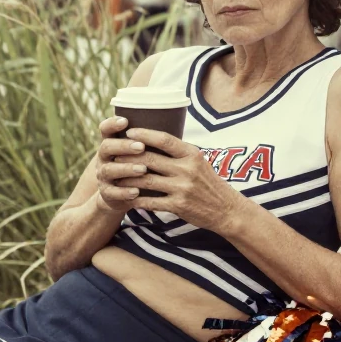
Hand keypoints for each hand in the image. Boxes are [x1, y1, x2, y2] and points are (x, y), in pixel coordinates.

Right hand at [94, 116, 148, 213]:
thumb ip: (149, 139)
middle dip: (123, 146)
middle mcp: (104, 158)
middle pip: (106, 147)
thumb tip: (176, 119)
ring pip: (109, 170)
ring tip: (142, 169)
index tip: (125, 120)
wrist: (120, 195)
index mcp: (111, 143)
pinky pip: (112, 192)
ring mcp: (103, 176)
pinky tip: (136, 191)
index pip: (105, 129)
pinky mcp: (107, 194)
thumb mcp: (139, 151)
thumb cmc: (137, 166)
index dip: (112, 124)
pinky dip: (124, 192)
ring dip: (126, 169)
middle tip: (141, 146)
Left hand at [113, 128, 250, 234]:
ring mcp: (182, 188)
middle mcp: (187, 169)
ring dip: (127, 178)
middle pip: (150, 158)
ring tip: (114, 175)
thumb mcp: (198, 162)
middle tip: (114, 154)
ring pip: (147, 180)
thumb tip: (154, 138)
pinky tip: (126, 197)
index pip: (164, 139)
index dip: (144, 134)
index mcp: (192, 154)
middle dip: (129, 156)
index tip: (129, 132)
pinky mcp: (179, 206)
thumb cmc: (208, 182)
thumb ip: (179, 152)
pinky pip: (151, 201)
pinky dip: (137, 199)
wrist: (225, 209)